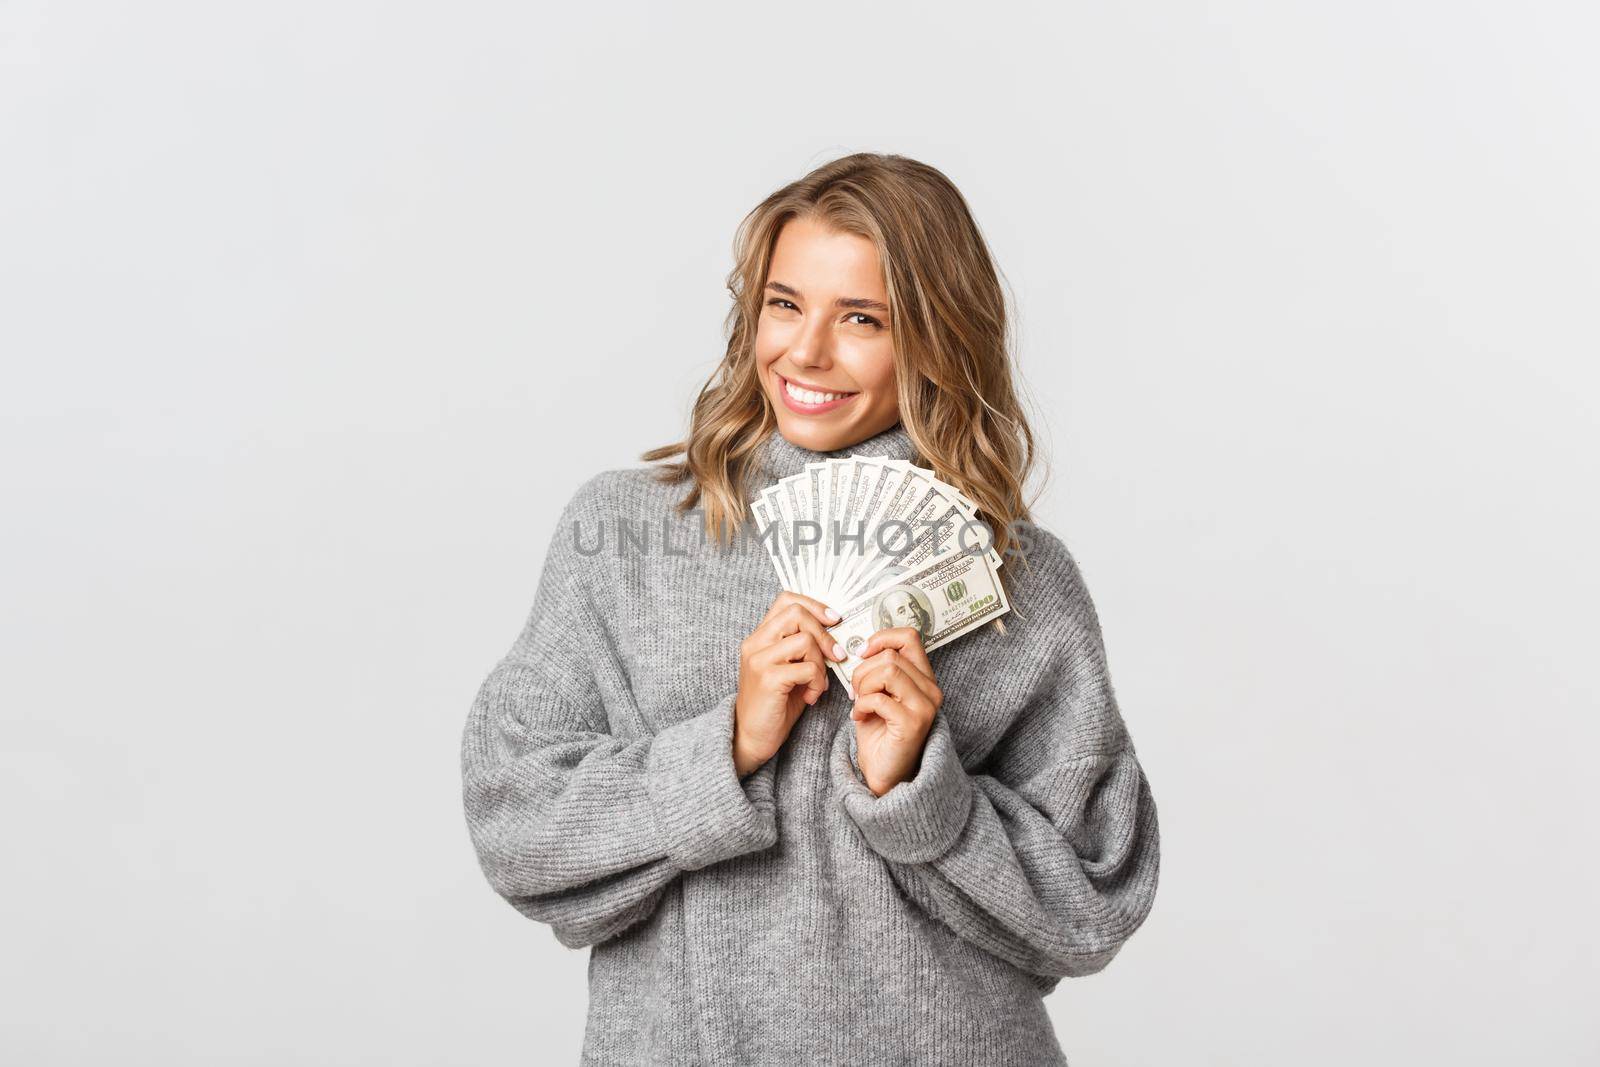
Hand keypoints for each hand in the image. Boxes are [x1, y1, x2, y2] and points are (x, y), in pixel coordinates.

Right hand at [733, 591, 845, 776]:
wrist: (752, 737)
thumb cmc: (775, 703)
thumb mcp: (790, 668)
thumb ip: (804, 648)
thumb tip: (838, 632)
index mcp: (760, 636)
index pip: (786, 599)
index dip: (814, 605)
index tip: (834, 620)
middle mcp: (755, 643)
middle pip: (797, 614)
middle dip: (824, 634)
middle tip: (836, 656)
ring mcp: (759, 660)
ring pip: (804, 640)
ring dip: (821, 663)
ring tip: (818, 683)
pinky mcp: (768, 679)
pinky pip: (807, 668)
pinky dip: (818, 682)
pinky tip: (812, 696)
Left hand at [849, 627, 943, 796]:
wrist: (884, 774)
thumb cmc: (879, 733)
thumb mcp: (878, 694)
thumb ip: (878, 670)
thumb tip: (862, 646)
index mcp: (924, 678)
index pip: (909, 637)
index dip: (881, 638)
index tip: (863, 654)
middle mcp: (931, 690)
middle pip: (890, 655)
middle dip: (862, 670)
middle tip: (856, 691)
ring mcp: (925, 706)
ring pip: (886, 670)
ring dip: (862, 686)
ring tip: (858, 703)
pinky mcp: (912, 723)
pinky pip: (879, 698)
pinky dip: (861, 705)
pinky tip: (858, 717)